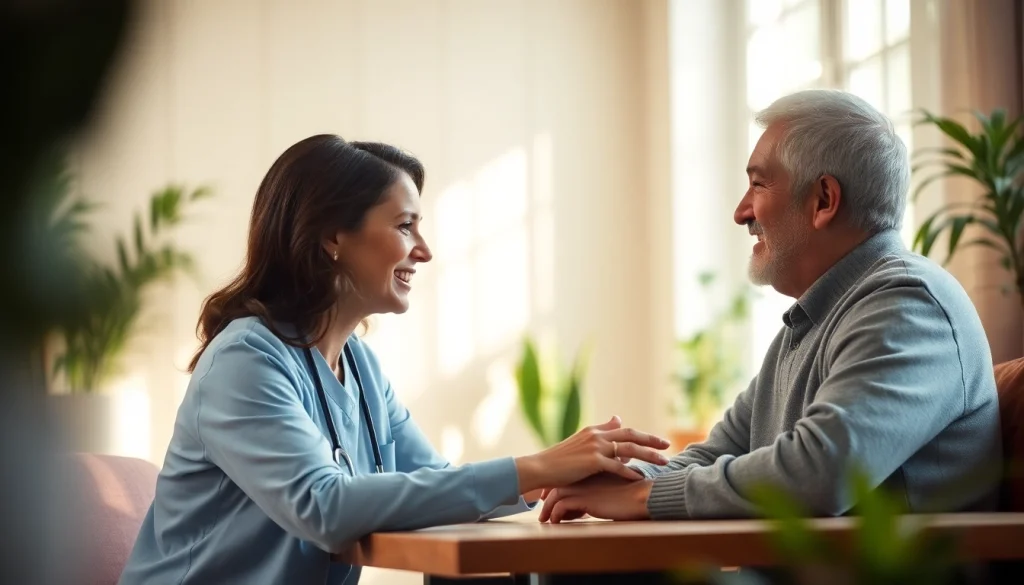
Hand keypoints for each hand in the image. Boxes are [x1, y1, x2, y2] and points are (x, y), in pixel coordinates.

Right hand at [514, 416, 669, 493]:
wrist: (540, 468)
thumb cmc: (558, 461)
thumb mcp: (579, 444)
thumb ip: (599, 434)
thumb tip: (617, 421)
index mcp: (593, 430)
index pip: (623, 429)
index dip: (641, 435)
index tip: (656, 440)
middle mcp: (596, 435)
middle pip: (631, 435)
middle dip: (651, 440)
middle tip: (667, 445)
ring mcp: (595, 447)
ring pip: (629, 449)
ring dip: (649, 455)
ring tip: (664, 462)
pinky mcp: (593, 461)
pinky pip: (617, 466)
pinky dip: (630, 471)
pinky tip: (641, 477)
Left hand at [539, 476, 653, 523]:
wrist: (642, 496)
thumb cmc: (633, 492)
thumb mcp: (616, 483)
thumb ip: (604, 484)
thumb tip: (598, 496)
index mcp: (590, 471)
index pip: (568, 476)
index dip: (557, 487)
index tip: (549, 496)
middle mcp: (584, 477)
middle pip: (558, 484)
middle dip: (547, 496)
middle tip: (543, 509)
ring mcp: (584, 487)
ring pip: (556, 495)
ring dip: (548, 509)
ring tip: (545, 519)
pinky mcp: (585, 499)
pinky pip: (562, 507)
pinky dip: (556, 515)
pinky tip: (555, 523)